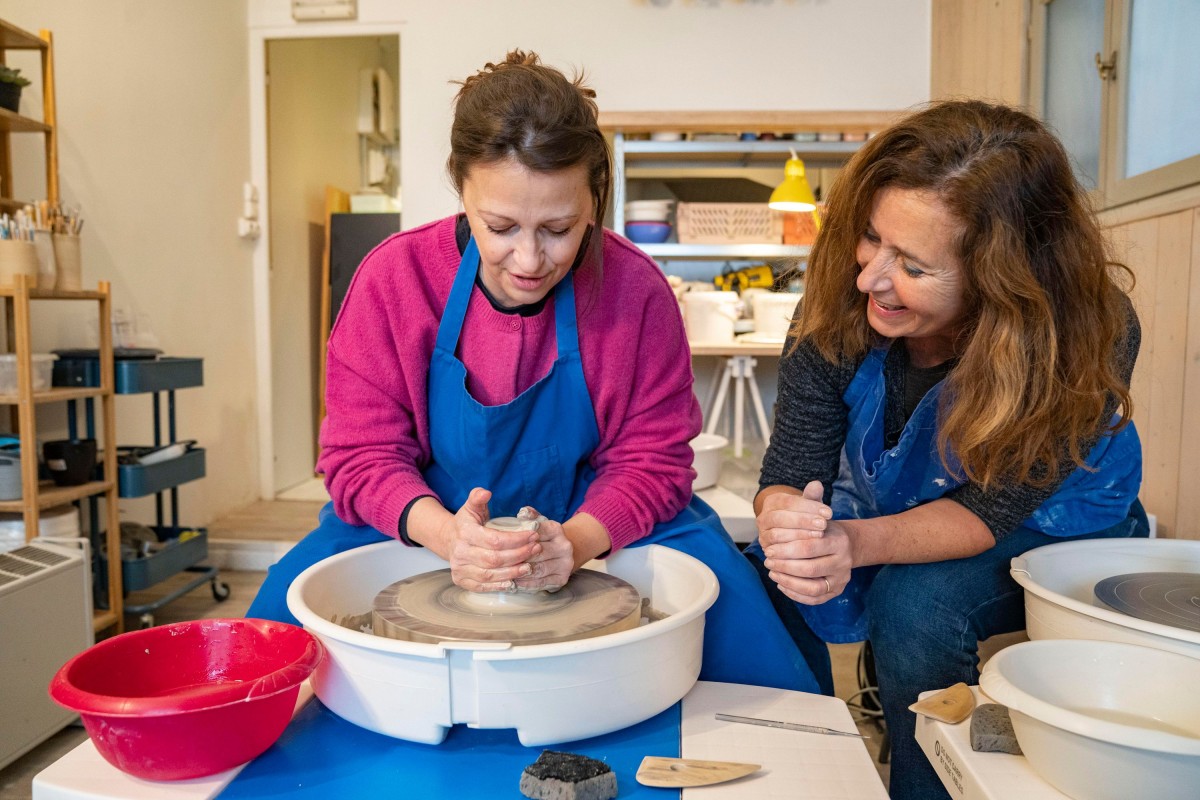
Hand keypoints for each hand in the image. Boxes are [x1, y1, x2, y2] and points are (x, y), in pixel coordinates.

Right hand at [444, 488, 541, 591]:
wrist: (448, 539)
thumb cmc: (466, 523)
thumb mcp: (471, 506)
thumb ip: (477, 497)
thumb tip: (486, 492)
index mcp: (465, 533)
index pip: (495, 540)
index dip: (516, 539)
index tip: (533, 535)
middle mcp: (460, 552)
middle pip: (494, 559)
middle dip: (519, 555)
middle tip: (536, 549)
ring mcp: (459, 568)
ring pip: (490, 575)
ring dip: (512, 572)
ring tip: (529, 566)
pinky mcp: (461, 580)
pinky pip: (482, 586)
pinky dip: (499, 585)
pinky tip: (514, 581)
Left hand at [512, 506, 573, 592]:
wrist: (561, 554)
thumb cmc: (543, 538)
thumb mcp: (538, 523)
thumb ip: (530, 517)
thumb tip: (522, 512)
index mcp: (556, 530)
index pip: (537, 532)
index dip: (521, 537)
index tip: (506, 542)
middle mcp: (564, 546)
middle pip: (537, 552)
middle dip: (518, 556)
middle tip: (500, 561)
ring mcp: (565, 564)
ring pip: (538, 569)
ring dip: (520, 572)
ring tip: (504, 573)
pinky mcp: (561, 579)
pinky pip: (541, 583)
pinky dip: (526, 583)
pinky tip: (514, 582)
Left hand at [757, 480, 850, 604]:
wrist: (846, 546)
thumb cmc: (825, 529)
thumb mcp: (821, 512)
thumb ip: (813, 500)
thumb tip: (814, 483)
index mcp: (838, 541)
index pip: (810, 546)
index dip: (787, 548)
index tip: (770, 546)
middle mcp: (843, 563)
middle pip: (809, 568)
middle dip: (784, 565)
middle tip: (767, 560)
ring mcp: (840, 580)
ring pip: (812, 587)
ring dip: (788, 580)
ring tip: (772, 571)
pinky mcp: (835, 593)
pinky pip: (813, 599)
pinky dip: (794, 593)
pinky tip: (780, 582)